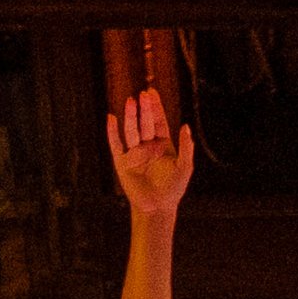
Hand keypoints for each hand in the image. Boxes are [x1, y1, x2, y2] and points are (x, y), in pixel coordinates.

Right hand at [107, 88, 194, 217]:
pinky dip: (112, 131)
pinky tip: (112, 118)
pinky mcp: (121, 162)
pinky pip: (115, 144)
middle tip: (143, 93)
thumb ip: (186, 147)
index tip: (152, 92)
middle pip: (145, 123)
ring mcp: (133, 153)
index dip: (156, 107)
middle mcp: (147, 146)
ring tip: (131, 101)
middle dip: (145, 108)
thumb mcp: (185, 166)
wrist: (157, 206)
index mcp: (163, 145)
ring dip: (131, 116)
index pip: (158, 122)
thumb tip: (185, 126)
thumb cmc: (174, 187)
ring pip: (131, 130)